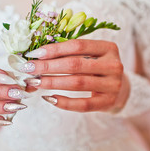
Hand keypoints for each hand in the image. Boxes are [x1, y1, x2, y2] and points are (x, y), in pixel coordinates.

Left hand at [13, 39, 129, 112]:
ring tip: (35, 82)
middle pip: (75, 65)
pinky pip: (82, 104)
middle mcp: (113, 65)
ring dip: (52, 82)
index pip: (78, 45)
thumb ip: (70, 52)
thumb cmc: (98, 67)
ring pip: (77, 83)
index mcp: (108, 48)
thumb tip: (37, 54)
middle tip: (29, 68)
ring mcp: (113, 85)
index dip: (54, 49)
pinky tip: (49, 98)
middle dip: (48, 66)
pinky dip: (64, 102)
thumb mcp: (91, 55)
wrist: (121, 88)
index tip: (35, 53)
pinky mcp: (108, 102)